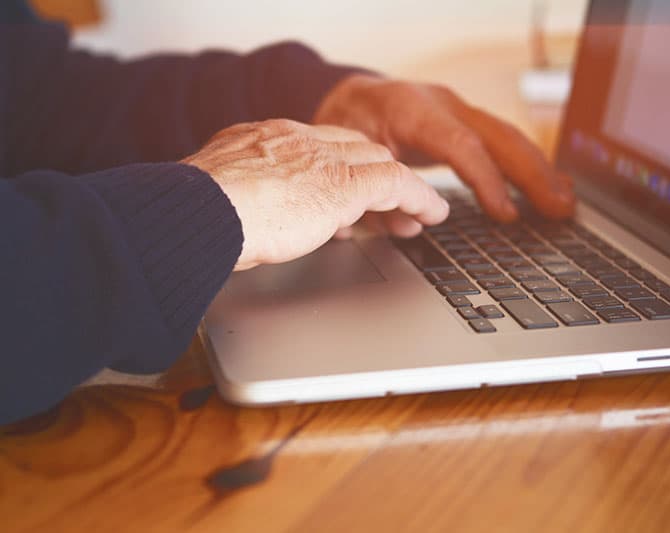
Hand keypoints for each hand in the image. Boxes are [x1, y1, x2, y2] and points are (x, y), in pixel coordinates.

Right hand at [182, 119, 448, 270]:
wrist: (197, 215)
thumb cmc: (193, 219)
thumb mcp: (217, 202)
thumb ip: (243, 203)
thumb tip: (249, 225)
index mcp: (262, 140)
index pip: (314, 147)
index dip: (337, 167)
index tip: (346, 190)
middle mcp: (294, 139)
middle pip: (352, 147)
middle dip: (374, 174)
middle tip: (391, 201)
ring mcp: (319, 157)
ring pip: (378, 159)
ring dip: (402, 187)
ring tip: (421, 210)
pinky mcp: (342, 184)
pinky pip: (396, 183)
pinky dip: (419, 197)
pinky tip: (434, 214)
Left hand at [314, 74, 574, 222]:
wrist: (345, 98)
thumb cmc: (344, 127)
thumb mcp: (351, 156)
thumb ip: (379, 190)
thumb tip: (413, 225)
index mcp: (412, 110)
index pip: (461, 145)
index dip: (487, 181)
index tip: (506, 216)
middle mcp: (442, 103)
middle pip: (499, 137)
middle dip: (533, 175)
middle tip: (560, 209)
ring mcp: (457, 109)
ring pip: (507, 137)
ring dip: (539, 171)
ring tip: (565, 200)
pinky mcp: (463, 121)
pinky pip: (500, 141)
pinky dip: (525, 165)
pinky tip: (548, 183)